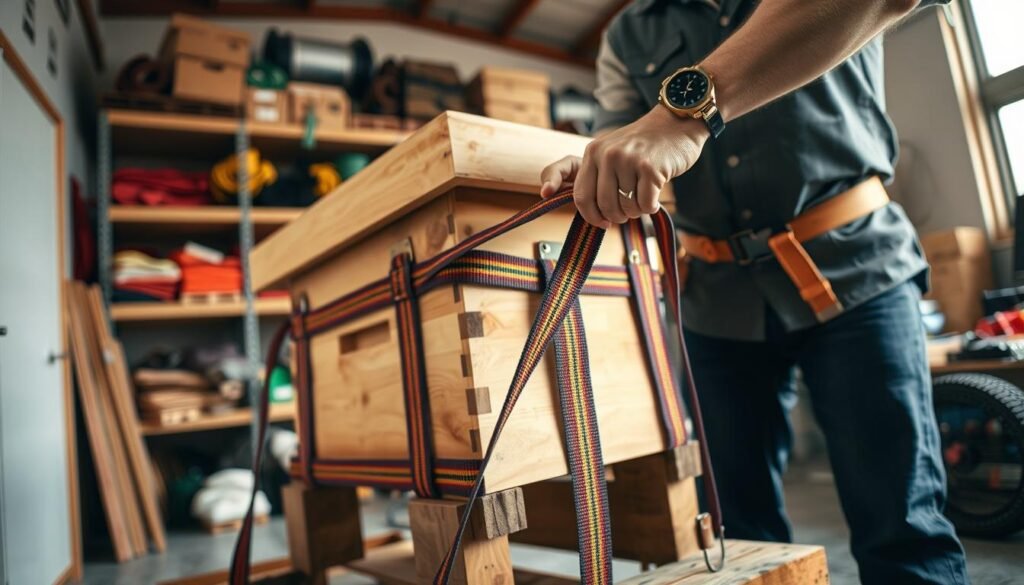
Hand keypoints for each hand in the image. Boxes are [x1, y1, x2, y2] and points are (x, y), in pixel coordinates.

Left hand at [540, 106, 708, 227]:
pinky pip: (645, 205)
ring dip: (637, 210)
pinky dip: (651, 207)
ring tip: (644, 197)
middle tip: (629, 212)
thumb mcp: (613, 152)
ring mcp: (629, 161)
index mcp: (593, 152)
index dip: (591, 216)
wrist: (677, 123)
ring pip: (626, 207)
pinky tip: (656, 197)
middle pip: (604, 206)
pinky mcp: (650, 169)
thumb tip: (594, 215)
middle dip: (618, 216)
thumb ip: (599, 177)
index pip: (582, 196)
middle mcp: (608, 155)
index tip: (603, 223)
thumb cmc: (645, 144)